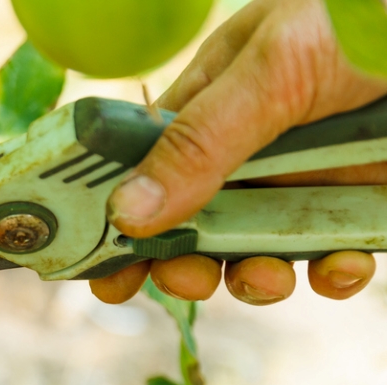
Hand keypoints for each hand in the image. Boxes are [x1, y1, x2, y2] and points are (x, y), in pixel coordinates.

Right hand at [90, 0, 386, 305]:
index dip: (120, 224)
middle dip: (185, 263)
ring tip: (268, 276)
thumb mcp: (275, 67)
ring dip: (255, 278)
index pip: (145, 170)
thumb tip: (126, 212)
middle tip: (187, 277)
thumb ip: (199, 141)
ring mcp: (306, 178)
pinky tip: (342, 264)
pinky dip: (333, 274)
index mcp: (213, 101)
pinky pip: (333, 257)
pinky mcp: (360, 205)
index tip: (104, 274)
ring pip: (258, 251)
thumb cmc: (367, 15)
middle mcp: (252, 147)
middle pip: (195, 226)